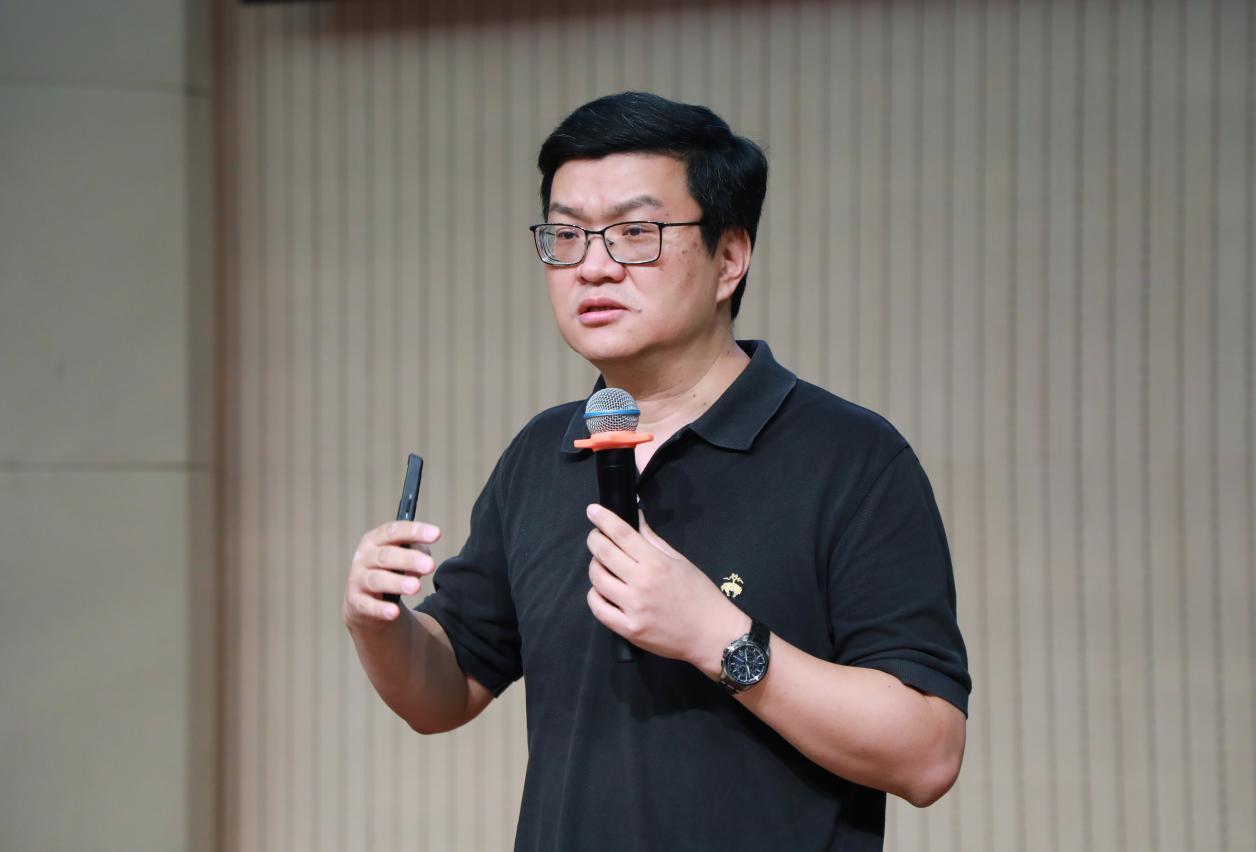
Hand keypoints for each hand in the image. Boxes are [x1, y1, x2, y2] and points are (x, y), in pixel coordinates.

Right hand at [343, 520, 441, 629]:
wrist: (366, 605)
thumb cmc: (390, 572)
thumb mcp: (402, 558)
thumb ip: (416, 552)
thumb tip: (425, 557)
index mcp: (374, 540)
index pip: (393, 531)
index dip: (414, 531)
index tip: (436, 534)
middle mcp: (363, 558)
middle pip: (385, 556)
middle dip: (409, 560)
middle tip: (430, 566)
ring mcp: (357, 581)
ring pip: (377, 580)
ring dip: (397, 583)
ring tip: (416, 587)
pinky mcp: (356, 604)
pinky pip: (368, 606)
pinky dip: (381, 609)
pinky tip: (394, 612)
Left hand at [584, 504, 748, 674]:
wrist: (711, 635)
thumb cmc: (700, 595)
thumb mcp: (680, 561)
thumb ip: (653, 540)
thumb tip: (636, 519)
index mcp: (656, 563)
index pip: (622, 533)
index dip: (603, 519)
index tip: (593, 511)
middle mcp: (641, 583)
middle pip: (603, 553)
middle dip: (594, 539)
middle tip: (597, 537)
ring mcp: (633, 608)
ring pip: (597, 579)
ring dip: (595, 566)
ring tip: (603, 565)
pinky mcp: (628, 629)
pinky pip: (598, 608)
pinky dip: (595, 595)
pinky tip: (602, 590)